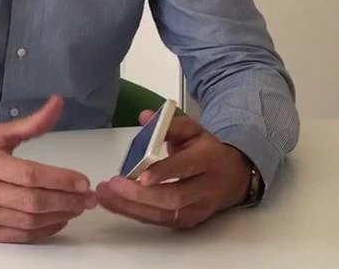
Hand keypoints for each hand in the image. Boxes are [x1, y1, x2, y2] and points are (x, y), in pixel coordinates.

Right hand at [0, 95, 97, 243]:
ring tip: (77, 208)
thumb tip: (58, 103)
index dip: (60, 180)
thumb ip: (31, 124)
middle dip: (67, 201)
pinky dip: (44, 231)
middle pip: (33, 201)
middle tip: (88, 199)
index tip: (83, 181)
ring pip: (29, 221)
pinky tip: (58, 220)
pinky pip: (20, 236)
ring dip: (60, 216)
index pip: (30, 174)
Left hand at [96, 110, 251, 229]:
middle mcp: (206, 188)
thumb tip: (144, 117)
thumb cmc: (207, 151)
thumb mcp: (193, 130)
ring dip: (131, 207)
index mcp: (209, 159)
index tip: (142, 175)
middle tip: (113, 185)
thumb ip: (168, 123)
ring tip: (105, 195)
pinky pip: (159, 221)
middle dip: (140, 194)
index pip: (187, 167)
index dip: (164, 172)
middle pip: (174, 197)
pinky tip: (114, 204)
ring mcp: (198, 209)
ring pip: (164, 214)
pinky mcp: (188, 222)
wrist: (233, 177)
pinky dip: (134, 214)